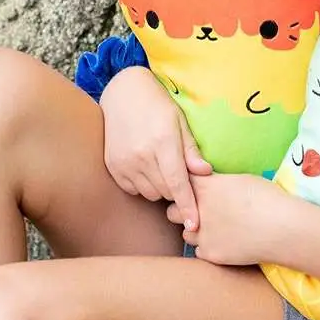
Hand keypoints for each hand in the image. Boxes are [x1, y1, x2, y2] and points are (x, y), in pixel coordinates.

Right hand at [100, 67, 211, 228]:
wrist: (123, 93)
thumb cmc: (158, 105)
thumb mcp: (180, 122)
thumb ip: (191, 151)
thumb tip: (206, 173)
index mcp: (163, 143)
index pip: (178, 184)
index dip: (188, 207)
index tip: (195, 226)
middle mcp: (142, 155)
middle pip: (166, 192)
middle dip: (177, 189)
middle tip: (179, 171)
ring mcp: (124, 162)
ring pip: (150, 193)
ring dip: (160, 188)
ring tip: (161, 165)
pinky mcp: (113, 166)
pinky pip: (133, 189)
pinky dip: (143, 184)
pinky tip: (146, 166)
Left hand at [166, 173, 297, 264]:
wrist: (281, 228)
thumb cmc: (267, 198)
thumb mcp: (240, 180)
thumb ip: (217, 183)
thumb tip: (211, 184)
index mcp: (205, 188)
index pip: (180, 183)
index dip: (185, 187)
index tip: (193, 190)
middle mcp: (197, 210)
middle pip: (173, 211)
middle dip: (182, 211)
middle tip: (200, 211)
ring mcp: (202, 234)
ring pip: (186, 233)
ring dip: (195, 230)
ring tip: (215, 229)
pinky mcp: (210, 254)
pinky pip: (199, 250)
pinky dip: (208, 247)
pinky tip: (224, 242)